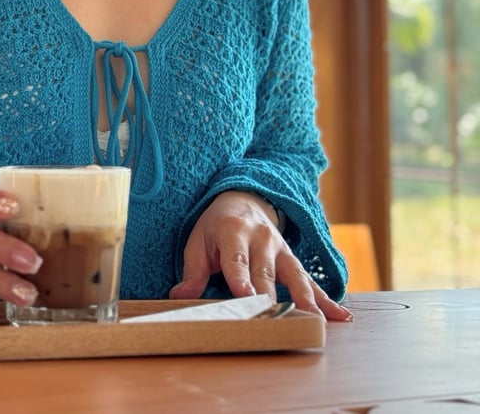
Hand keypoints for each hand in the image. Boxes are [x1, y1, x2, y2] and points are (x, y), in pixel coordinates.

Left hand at [169, 190, 352, 321]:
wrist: (243, 199)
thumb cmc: (216, 226)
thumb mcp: (198, 240)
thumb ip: (192, 270)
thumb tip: (181, 296)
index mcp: (234, 231)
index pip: (236, 258)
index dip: (240, 277)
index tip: (245, 296)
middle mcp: (262, 239)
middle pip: (266, 273)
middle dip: (270, 299)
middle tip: (275, 323)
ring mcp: (281, 249)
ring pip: (294, 277)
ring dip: (305, 300)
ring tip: (315, 322)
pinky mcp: (292, 260)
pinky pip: (310, 279)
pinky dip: (325, 298)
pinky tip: (340, 316)